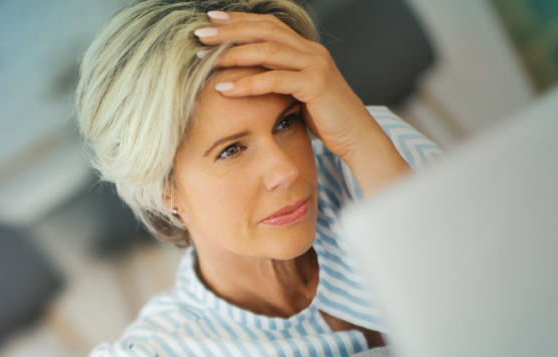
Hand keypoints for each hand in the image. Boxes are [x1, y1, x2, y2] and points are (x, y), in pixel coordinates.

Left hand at [196, 11, 410, 194]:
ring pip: (267, 51)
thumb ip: (279, 80)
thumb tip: (249, 78)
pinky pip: (275, 80)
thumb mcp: (299, 93)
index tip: (212, 18)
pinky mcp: (315, 85)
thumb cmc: (326, 120)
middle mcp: (312, 51)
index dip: (240, 20)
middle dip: (229, 30)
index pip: (269, 26)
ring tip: (203, 57)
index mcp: (307, 49)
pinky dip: (247, 84)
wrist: (357, 137)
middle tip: (199, 31)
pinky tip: (223, 88)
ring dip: (232, 53)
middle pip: (264, 31)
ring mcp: (315, 65)